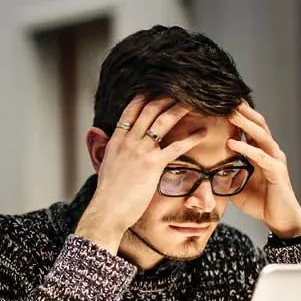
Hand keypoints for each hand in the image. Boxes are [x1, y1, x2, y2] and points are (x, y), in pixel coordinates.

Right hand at [76, 96, 206, 252]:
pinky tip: (202, 133)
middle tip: (180, 91)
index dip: (144, 97)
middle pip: (149, 110)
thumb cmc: (107, 194)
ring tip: (195, 102)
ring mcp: (141, 151)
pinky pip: (176, 146)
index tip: (156, 90)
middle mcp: (128, 141)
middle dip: (166, 97)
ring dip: (180, 109)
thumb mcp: (103, 165)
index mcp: (116, 140)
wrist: (107, 211)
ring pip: (163, 122)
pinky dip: (191, 138)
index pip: (130, 111)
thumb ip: (105, 147)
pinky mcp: (153, 165)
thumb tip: (97, 136)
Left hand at [227, 102, 300, 237]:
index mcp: (261, 152)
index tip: (221, 103)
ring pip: (261, 135)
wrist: (280, 220)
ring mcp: (275, 160)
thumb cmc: (261, 203)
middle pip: (258, 124)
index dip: (238, 115)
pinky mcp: (277, 172)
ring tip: (230, 112)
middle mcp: (270, 152)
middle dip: (242, 111)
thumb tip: (204, 172)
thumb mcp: (236, 187)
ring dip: (245, 123)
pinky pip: (261, 157)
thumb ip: (224, 175)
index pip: (250, 128)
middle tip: (226, 97)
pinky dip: (246, 149)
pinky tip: (232, 142)